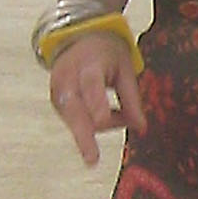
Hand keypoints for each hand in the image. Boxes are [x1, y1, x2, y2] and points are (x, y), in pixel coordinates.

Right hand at [49, 32, 145, 167]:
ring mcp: (58, 92)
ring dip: (100, 125)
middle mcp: (68, 80)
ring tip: (119, 112)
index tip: (101, 121)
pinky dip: (91, 122)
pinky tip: (104, 112)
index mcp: (89, 66)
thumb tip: (142, 128)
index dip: (97, 105)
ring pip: (76, 120)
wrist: (78, 38)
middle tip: (92, 160)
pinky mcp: (55, 102)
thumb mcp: (126, 68)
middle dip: (83, 136)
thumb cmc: (106, 53)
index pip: (92, 87)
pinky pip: (75, 120)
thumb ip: (132, 99)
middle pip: (75, 111)